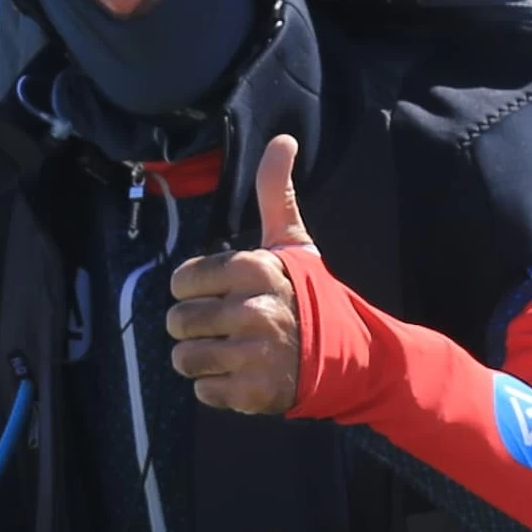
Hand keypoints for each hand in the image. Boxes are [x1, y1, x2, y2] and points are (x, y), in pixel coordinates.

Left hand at [165, 133, 312, 415]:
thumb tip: (282, 139)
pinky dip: (219, 390)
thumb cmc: (312, 296)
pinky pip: (203, 392)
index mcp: (252, 268)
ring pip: (184, 359)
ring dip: (203, 361)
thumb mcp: (293, 243)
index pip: (182, 281)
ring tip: (232, 353)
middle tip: (228, 329)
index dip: (197, 291)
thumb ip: (276, 192)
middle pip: (178, 322)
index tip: (222, 296)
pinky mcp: (253, 392)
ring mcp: (252, 353)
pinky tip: (245, 376)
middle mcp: (251, 309)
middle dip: (197, 328)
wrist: (353, 356)